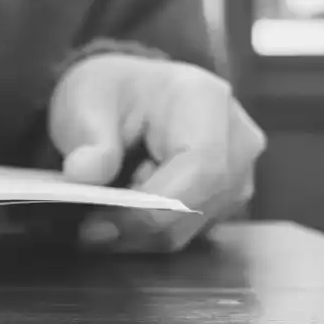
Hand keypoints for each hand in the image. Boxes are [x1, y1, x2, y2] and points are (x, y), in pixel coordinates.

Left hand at [48, 53, 266, 252]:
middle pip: (199, 204)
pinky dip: (153, 230)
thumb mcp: (85, 103)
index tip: (99, 223)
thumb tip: (82, 174)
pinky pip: (193, 230)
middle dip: (139, 225)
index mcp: (205, 100)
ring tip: (102, 212)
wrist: (127, 95)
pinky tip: (126, 211)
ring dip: (143, 230)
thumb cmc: (110, 92)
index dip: (153, 206)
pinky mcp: (230, 197)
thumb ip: (88, 139)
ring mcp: (241, 171)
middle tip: (88, 228)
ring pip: (195, 226)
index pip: (200, 169)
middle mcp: (237, 138)